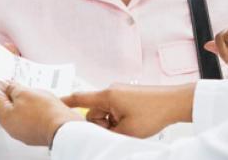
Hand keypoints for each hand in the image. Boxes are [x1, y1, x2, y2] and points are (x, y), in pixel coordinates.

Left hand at [0, 81, 83, 146]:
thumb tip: (3, 85)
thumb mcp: (26, 93)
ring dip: (27, 103)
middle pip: (9, 106)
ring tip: (38, 94)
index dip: (1, 86)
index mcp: (5, 117)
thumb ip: (12, 88)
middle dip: (16, 95)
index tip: (7, 79)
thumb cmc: (45, 112)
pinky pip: (32, 118)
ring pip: (21, 112)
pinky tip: (45, 105)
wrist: (64, 128)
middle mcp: (12, 127)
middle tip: (26, 86)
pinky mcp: (36, 132)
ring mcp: (24, 131)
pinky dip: (36, 111)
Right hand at [62, 83, 195, 137]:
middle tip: (118, 131)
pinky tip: (133, 122)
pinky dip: (119, 118)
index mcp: (107, 96)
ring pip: (105, 112)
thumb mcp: (126, 132)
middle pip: (93, 112)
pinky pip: (115, 109)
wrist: (175, 102)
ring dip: (112, 123)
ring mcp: (121, 92)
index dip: (64, 103)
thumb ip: (106, 135)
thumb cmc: (154, 113)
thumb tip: (96, 137)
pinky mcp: (128, 95)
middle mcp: (112, 90)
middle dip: (101, 124)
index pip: (79, 99)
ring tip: (130, 126)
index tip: (52, 103)